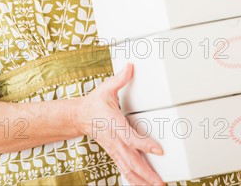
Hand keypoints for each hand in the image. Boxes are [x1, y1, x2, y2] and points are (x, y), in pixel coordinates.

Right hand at [78, 62, 164, 185]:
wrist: (79, 116)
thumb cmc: (95, 103)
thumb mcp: (106, 88)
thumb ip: (120, 79)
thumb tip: (130, 66)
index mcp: (114, 123)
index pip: (131, 137)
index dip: (144, 144)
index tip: (159, 149)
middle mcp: (115, 140)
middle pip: (132, 160)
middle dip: (147, 172)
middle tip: (161, 182)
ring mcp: (114, 149)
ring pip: (129, 169)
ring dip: (143, 180)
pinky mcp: (114, 154)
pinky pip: (125, 171)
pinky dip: (135, 181)